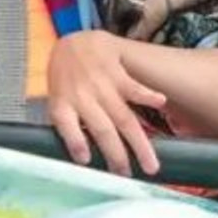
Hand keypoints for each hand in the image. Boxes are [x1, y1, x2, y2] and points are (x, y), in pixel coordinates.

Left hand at [45, 31, 166, 176]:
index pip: (67, 125)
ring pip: (123, 116)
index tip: (86, 160)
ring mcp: (101, 84)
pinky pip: (134, 86)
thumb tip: (83, 157)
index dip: (75, 142)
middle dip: (117, 155)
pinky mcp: (117, 72)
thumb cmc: (65, 78)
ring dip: (138, 141)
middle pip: (103, 129)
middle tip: (129, 175)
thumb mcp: (56, 99)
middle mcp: (83, 95)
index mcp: (62, 104)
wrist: (74, 42)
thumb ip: (67, 124)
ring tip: (151, 163)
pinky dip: (148, 95)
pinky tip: (161, 103)